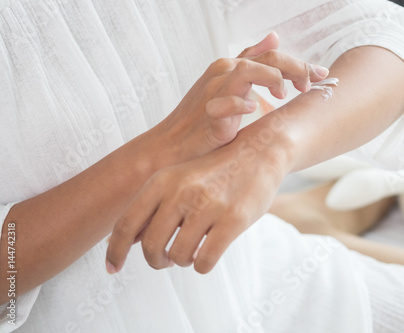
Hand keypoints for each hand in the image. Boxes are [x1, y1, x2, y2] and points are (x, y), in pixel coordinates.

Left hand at [106, 137, 287, 273]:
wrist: (259, 153)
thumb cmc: (215, 171)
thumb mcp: (178, 178)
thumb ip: (152, 206)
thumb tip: (127, 241)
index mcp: (162, 181)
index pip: (126, 224)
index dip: (114, 251)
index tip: (112, 269)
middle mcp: (181, 192)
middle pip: (150, 246)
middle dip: (155, 261)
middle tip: (165, 260)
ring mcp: (208, 206)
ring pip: (178, 256)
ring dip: (182, 261)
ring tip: (192, 251)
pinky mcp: (233, 220)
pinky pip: (205, 261)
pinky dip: (202, 265)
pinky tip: (208, 253)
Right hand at [159, 32, 329, 161]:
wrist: (174, 144)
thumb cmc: (203, 118)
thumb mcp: (231, 85)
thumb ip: (252, 63)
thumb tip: (274, 37)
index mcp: (231, 67)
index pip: (271, 56)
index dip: (298, 63)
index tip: (322, 75)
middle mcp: (223, 73)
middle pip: (266, 60)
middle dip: (295, 68)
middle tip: (313, 83)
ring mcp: (214, 92)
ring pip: (246, 71)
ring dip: (272, 79)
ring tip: (286, 93)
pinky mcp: (208, 114)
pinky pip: (225, 104)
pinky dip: (240, 104)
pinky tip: (254, 108)